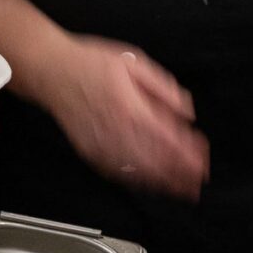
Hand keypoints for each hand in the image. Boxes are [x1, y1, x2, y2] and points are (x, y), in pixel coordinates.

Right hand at [43, 37, 209, 198]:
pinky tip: (149, 183)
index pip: (168, 139)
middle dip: (181, 174)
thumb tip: (185, 109)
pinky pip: (117, 172)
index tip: (202, 161)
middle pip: (156, 161)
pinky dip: (137, 181)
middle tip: (198, 181)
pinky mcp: (90, 152)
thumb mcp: (133, 62)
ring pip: (138, 172)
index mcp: (131, 108)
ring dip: (163, 183)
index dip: (188, 154)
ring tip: (181, 190)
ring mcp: (102, 145)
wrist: (51, 71)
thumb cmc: (89, 64)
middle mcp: (117, 131)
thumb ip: (163, 87)